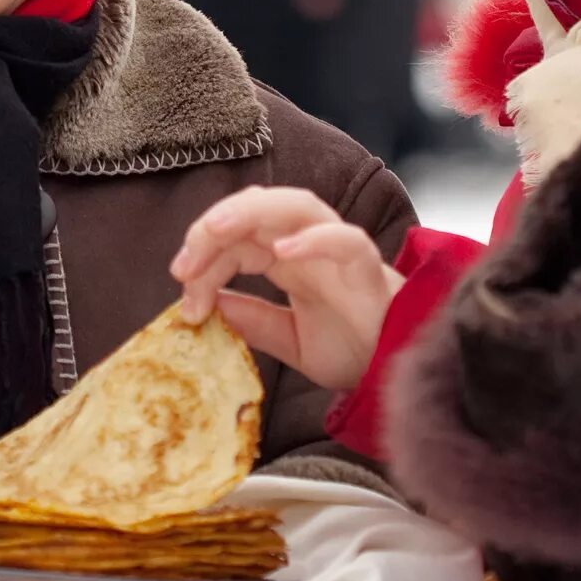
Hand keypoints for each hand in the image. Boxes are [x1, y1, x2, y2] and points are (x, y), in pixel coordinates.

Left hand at [169, 186, 398, 391]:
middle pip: (257, 209)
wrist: (397, 374)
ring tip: (216, 230)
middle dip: (212, 227)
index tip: (183, 299)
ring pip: (296, 206)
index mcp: (287, 259)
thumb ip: (252, 320)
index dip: (203, 258)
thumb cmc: (351, 348)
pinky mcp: (367, 269)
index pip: (236, 240)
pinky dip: (313, 239)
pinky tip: (281, 251)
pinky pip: (344, 239)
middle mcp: (309, 246)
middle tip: (184, 265)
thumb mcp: (287, 340)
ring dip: (251, 212)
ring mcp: (339, 251)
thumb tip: (205, 304)